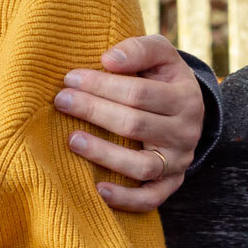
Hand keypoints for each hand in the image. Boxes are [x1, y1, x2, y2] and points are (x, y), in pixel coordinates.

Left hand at [56, 34, 203, 213]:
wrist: (186, 110)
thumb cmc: (161, 78)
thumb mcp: (161, 55)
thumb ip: (139, 49)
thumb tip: (109, 60)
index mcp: (184, 97)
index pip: (138, 93)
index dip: (101, 85)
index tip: (69, 78)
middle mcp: (186, 131)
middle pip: (135, 125)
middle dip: (93, 111)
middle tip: (61, 101)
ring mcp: (178, 160)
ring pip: (141, 165)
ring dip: (104, 154)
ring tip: (72, 140)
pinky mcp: (170, 183)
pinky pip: (151, 198)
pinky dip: (126, 198)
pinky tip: (98, 190)